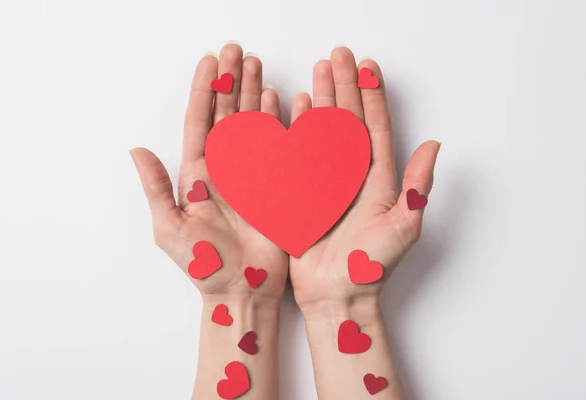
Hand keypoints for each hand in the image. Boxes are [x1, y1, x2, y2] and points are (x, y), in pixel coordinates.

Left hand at [130, 43, 287, 301]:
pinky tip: (277, 98)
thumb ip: (156, 188)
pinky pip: (276, 146)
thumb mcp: (170, 228)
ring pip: (251, 124)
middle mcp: (224, 168)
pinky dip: (277, 121)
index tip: (210, 62)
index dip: (205, 90)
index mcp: (198, 174)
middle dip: (231, 81)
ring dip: (253, 93)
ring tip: (256, 64)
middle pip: (227, 115)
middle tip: (236, 50)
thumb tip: (136, 150)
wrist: (242, 290)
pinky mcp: (275, 184)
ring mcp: (252, 173)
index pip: (201, 122)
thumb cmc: (204, 265)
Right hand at [289, 46, 440, 310]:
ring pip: (324, 130)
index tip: (367, 66)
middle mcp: (352, 174)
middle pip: (348, 119)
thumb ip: (417, 187)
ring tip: (319, 71)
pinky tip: (298, 106)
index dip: (372, 94)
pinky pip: (299, 153)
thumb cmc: (370, 267)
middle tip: (338, 55)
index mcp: (378, 178)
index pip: (374, 126)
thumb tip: (434, 145)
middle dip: (345, 85)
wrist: (337, 296)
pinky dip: (298, 127)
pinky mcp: (303, 191)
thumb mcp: (403, 228)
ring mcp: (326, 181)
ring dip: (323, 99)